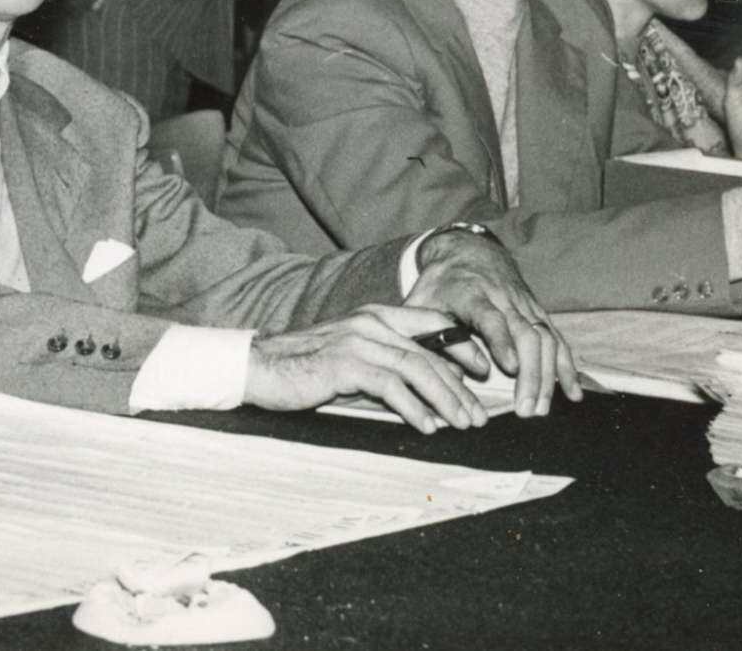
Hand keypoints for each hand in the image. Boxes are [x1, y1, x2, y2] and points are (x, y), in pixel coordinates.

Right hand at [243, 305, 487, 434]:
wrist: (258, 366)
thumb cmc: (304, 368)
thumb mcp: (352, 360)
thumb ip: (386, 366)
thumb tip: (428, 391)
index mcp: (375, 315)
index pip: (433, 323)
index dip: (463, 346)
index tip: (483, 372)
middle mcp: (370, 322)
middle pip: (430, 353)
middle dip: (460, 387)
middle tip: (478, 416)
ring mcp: (358, 340)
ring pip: (417, 368)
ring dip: (446, 399)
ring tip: (462, 424)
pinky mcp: (345, 363)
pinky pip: (391, 386)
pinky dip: (414, 408)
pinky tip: (427, 426)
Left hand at [407, 231, 579, 417]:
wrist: (469, 251)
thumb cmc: (441, 283)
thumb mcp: (422, 302)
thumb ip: (426, 335)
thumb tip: (441, 376)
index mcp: (471, 294)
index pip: (490, 317)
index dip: (501, 341)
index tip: (508, 367)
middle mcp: (503, 298)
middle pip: (525, 334)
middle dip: (529, 374)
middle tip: (525, 409)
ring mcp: (525, 305)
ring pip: (545, 339)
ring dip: (547, 376)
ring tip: (540, 409)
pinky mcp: (538, 312)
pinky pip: (557, 339)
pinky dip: (566, 366)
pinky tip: (572, 392)